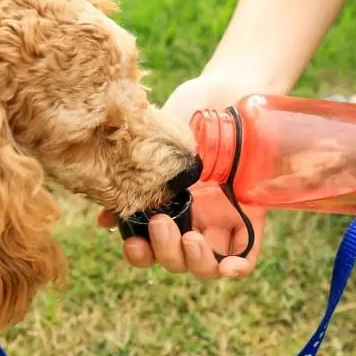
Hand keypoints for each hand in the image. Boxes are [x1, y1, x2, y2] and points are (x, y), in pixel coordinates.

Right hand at [98, 73, 268, 278]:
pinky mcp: (252, 215)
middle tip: (160, 224)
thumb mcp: (153, 142)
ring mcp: (221, 219)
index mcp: (165, 205)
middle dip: (164, 252)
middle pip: (176, 259)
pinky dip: (238, 267)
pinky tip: (228, 266)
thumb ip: (131, 176)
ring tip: (191, 238)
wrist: (227, 88)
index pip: (149, 247)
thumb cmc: (186, 111)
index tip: (133, 242)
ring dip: (195, 262)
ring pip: (208, 264)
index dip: (140, 255)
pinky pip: (247, 254)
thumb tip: (104, 220)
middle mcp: (191, 218)